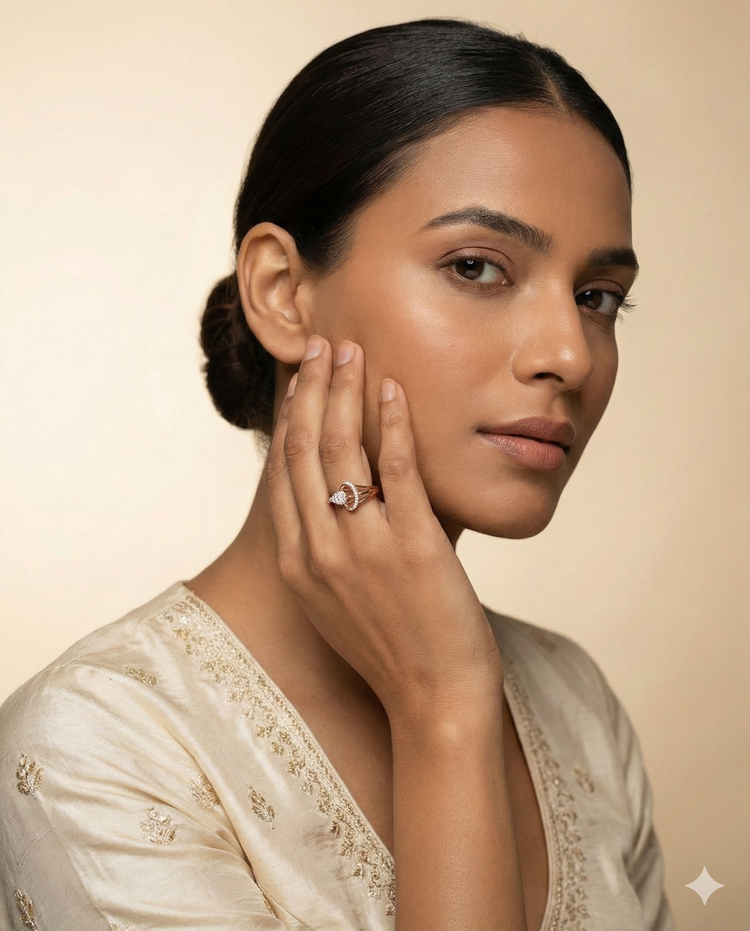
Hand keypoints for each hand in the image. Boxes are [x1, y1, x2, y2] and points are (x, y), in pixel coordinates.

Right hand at [264, 335, 503, 724]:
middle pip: (305, 449)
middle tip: (321, 346)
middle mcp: (319, 551)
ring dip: (345, 392)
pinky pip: (398, 469)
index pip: (284, 471)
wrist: (433, 704)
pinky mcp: (412, 546)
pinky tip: (394, 389)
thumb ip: (328, 551)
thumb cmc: (392, 652)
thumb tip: (336, 500)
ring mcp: (362, 548)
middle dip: (311, 389)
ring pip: (342, 450)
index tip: (301, 380)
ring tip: (353, 351)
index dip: (291, 417)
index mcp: (297, 563)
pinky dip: (394, 423)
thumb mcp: (337, 603)